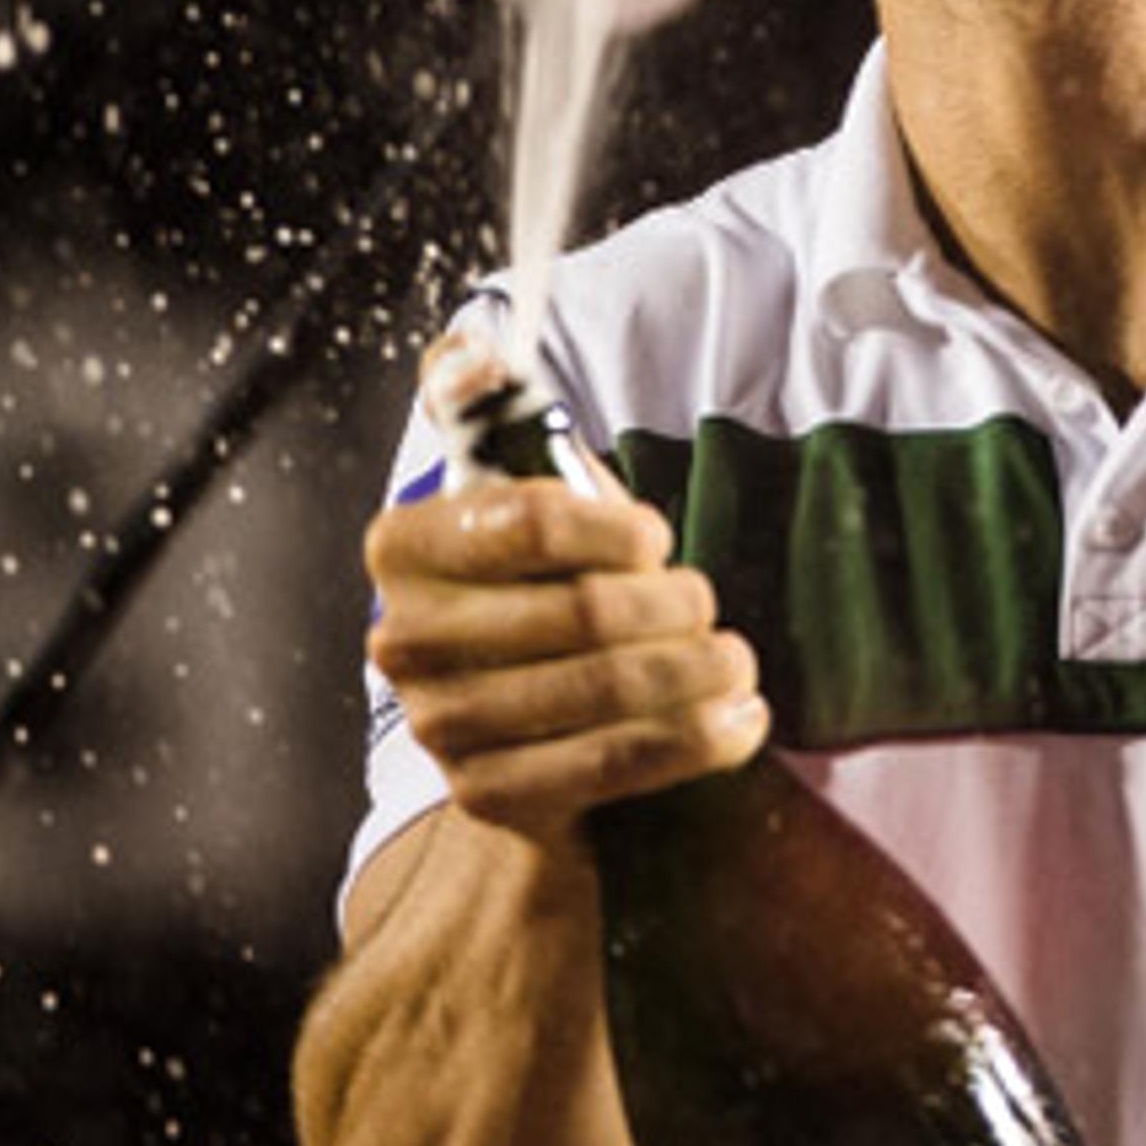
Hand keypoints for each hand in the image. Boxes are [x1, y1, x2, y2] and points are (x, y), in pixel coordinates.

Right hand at [365, 345, 768, 846]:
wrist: (514, 707)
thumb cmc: (533, 569)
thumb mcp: (511, 474)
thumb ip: (483, 396)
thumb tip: (476, 352)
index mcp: (403, 544)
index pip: (527, 521)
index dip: (611, 526)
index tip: (655, 534)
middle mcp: (404, 639)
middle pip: (580, 612)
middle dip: (671, 603)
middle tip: (708, 599)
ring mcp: (443, 725)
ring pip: (607, 689)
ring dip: (695, 670)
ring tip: (738, 657)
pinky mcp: (492, 793)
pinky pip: (616, 762)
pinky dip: (695, 738)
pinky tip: (742, 718)